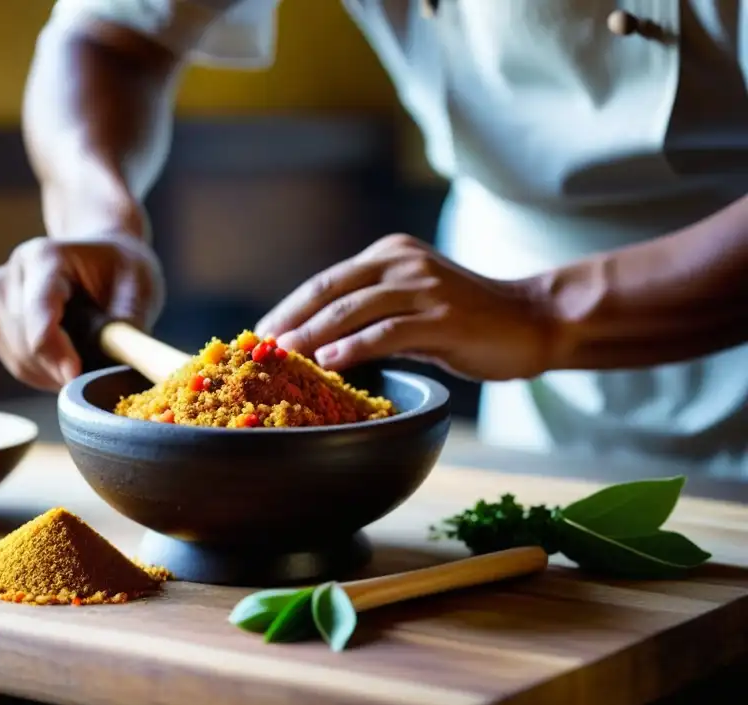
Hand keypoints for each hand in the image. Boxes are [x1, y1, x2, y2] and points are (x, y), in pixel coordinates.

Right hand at [0, 234, 164, 390]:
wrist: (99, 258)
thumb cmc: (119, 269)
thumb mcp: (138, 286)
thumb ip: (128, 322)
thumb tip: (119, 362)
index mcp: (44, 257)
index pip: (38, 312)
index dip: (55, 351)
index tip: (75, 377)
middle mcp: (12, 273)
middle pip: (25, 341)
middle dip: (59, 368)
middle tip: (95, 380)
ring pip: (18, 357)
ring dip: (52, 375)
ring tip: (87, 368)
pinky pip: (15, 363)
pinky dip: (43, 375)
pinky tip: (68, 366)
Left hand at [255, 234, 552, 380]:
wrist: (533, 321)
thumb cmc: (468, 320)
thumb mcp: (414, 302)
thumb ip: (373, 311)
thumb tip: (319, 340)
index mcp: (390, 255)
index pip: (326, 281)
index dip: (289, 307)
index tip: (259, 333)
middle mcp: (403, 263)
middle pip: (330, 290)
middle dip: (290, 319)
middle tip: (258, 346)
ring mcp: (423, 288)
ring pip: (352, 309)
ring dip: (311, 334)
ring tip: (281, 355)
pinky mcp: (441, 318)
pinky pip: (386, 332)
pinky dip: (353, 347)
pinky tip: (327, 361)